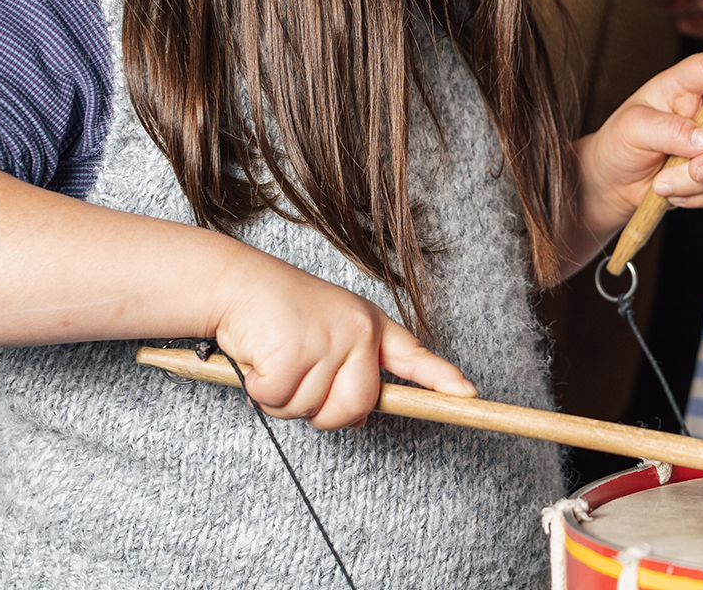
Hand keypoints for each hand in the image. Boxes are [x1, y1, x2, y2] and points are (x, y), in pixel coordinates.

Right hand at [210, 256, 475, 430]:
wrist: (235, 282)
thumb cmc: (277, 313)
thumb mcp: (324, 336)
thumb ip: (348, 373)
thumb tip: (360, 419)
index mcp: (368, 327)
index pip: (411, 357)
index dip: (440, 379)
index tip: (468, 395)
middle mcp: (357, 331)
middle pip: (356, 408)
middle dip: (321, 412)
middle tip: (295, 379)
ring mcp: (329, 339)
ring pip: (311, 410)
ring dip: (282, 398)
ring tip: (274, 358)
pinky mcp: (295, 350)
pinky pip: (278, 400)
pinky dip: (260, 390)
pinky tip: (258, 358)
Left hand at [573, 34, 702, 239]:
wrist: (611, 184)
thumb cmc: (618, 144)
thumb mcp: (632, 129)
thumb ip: (668, 129)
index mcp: (681, 86)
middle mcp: (702, 110)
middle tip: (696, 171)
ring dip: (693, 181)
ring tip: (660, 184)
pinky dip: (695, 196)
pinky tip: (670, 192)